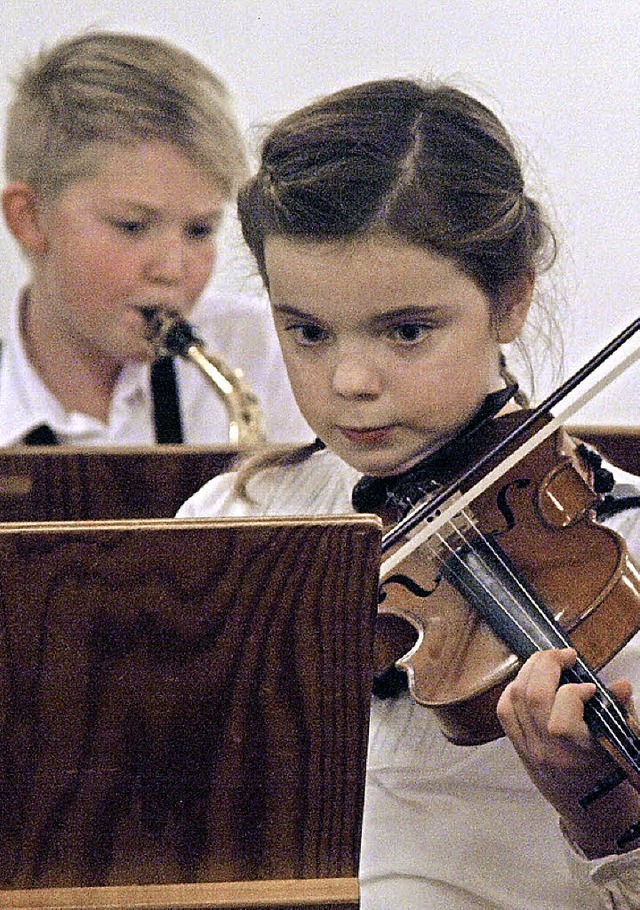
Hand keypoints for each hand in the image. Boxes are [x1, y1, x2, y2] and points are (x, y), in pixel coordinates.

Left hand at [497, 647, 639, 856]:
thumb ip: (621, 713)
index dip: (575, 691)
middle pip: (532, 697)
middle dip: (547, 664)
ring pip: (514, 698)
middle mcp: (546, 753)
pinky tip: (531, 680)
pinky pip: (504, 711)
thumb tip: (621, 685)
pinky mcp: (518, 747)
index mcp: (576, 757)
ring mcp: (529, 750)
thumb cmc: (613, 777)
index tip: (591, 687)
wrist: (595, 813)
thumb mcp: (623, 746)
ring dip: (530, 670)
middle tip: (565, 655)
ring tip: (549, 661)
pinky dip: (514, 689)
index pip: (561, 718)